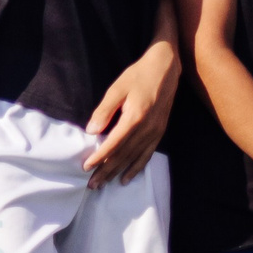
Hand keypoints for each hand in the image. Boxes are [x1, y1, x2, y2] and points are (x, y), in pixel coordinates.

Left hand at [83, 40, 178, 185]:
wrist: (165, 68)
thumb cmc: (138, 75)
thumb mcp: (117, 88)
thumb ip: (104, 110)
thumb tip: (92, 131)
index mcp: (134, 118)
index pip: (113, 144)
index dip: (99, 158)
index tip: (86, 168)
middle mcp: (146, 129)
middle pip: (123, 155)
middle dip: (106, 171)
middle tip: (92, 184)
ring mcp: (155, 132)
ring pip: (133, 158)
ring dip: (118, 173)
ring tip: (104, 184)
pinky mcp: (159, 132)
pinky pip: (147, 155)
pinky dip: (136, 168)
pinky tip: (126, 178)